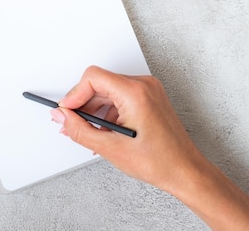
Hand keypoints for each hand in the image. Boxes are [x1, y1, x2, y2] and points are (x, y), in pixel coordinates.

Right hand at [52, 66, 248, 229]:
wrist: (186, 171)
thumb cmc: (160, 161)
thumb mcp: (111, 148)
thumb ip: (80, 130)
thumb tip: (62, 117)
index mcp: (135, 92)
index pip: (93, 77)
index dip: (75, 95)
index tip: (67, 112)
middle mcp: (143, 85)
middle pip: (99, 83)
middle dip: (83, 104)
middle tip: (72, 125)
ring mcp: (148, 90)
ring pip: (108, 90)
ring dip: (95, 110)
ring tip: (91, 133)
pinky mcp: (149, 97)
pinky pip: (119, 97)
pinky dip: (108, 112)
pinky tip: (105, 132)